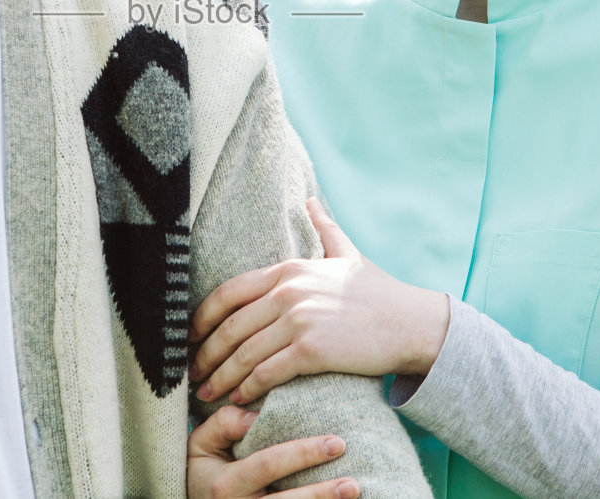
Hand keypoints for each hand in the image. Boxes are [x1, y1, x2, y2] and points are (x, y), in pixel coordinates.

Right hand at [187, 405, 359, 498]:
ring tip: (353, 495)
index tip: (335, 443)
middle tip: (353, 482)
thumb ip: (224, 423)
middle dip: (321, 494)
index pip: (268, 465)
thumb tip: (256, 416)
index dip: (302, 454)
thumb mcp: (201, 443)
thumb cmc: (203, 470)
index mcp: (225, 484)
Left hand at [189, 198, 449, 404]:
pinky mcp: (311, 351)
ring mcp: (299, 321)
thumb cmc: (378, 292)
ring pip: (244, 354)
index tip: (188, 337)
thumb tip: (310, 201)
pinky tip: (238, 398)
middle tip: (191, 373)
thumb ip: (324, 229)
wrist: (411, 322)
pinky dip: (248, 388)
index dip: (201, 318)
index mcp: (288, 269)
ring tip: (206, 393)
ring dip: (220, 377)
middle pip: (229, 327)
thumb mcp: (347, 253)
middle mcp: (287, 292)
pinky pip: (267, 373)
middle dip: (205, 354)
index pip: (228, 293)